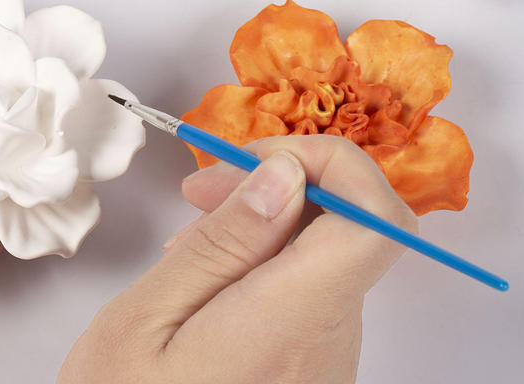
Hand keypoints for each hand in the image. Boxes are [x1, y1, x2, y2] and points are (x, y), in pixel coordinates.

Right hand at [58, 135, 416, 383]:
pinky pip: (311, 290)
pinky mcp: (315, 370)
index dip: (333, 164)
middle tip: (199, 193)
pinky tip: (207, 281)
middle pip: (349, 227)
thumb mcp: (147, 319)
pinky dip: (266, 262)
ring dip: (267, 223)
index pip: (377, 222)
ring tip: (190, 244)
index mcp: (290, 326)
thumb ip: (222, 243)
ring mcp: (329, 362)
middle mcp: (330, 346)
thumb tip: (287, 174)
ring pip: (328, 253)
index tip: (258, 160)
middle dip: (280, 183)